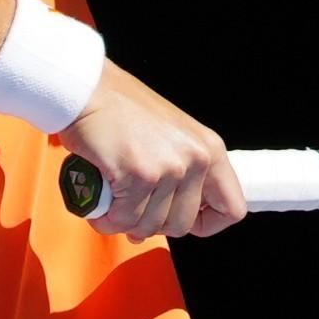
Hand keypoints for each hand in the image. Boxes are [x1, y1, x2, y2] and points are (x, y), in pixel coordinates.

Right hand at [60, 61, 245, 239]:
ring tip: (112, 200)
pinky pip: (124, 220)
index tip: (179, 217)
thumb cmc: (121, 112)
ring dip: (125, 222)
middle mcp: (197, 159)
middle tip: (132, 206)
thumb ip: (176, 178)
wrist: (87, 91)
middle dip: (152, 223)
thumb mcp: (170, 137)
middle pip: (182, 225)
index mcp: (211, 149)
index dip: (204, 223)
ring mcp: (170, 168)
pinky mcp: (140, 175)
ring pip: (150, 227)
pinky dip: (107, 219)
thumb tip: (157, 226)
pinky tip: (101, 201)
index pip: (232, 209)